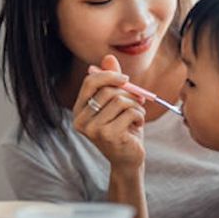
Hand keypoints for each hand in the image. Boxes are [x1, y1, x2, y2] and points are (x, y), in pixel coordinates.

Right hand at [73, 55, 146, 169]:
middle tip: (139, 100)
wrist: (128, 160)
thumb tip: (109, 57)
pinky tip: (137, 125)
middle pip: (107, 91)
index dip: (109, 75)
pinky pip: (130, 112)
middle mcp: (81, 121)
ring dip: (136, 106)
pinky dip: (139, 116)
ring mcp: (93, 129)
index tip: (126, 79)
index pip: (90, 82)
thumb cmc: (122, 129)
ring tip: (137, 116)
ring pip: (120, 101)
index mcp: (79, 111)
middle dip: (128, 94)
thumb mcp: (116, 104)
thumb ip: (111, 82)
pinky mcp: (109, 135)